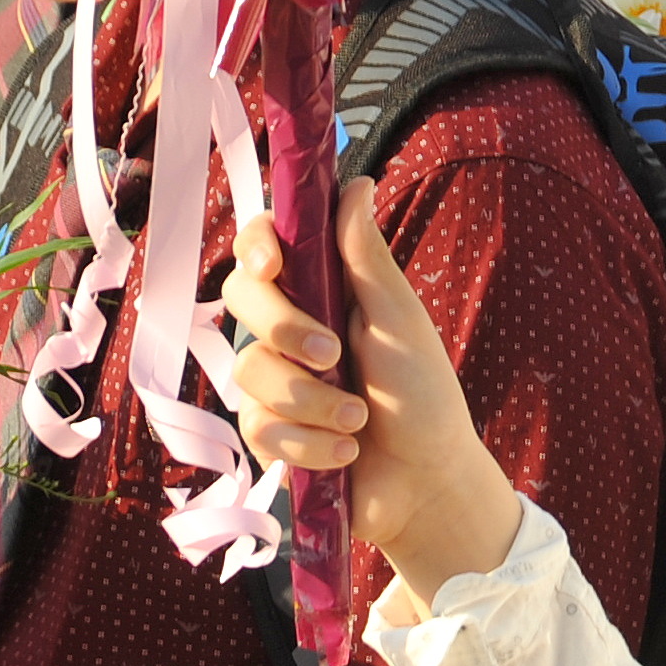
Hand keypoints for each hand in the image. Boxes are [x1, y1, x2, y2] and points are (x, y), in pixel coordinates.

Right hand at [222, 180, 523, 612]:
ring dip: (313, 400)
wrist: (426, 484)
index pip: (263, 246)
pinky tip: (344, 453)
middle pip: (239, 298)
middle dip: (285, 329)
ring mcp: (272, 380)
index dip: (255, 244)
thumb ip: (366, 256)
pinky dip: (309, 443)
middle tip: (333, 354)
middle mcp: (287, 328)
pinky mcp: (266, 432)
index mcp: (321, 290)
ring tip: (358, 420)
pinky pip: (259, 425)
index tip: (273, 264)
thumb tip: (357, 181)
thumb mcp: (399, 320)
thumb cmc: (423, 395)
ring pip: (250, 370)